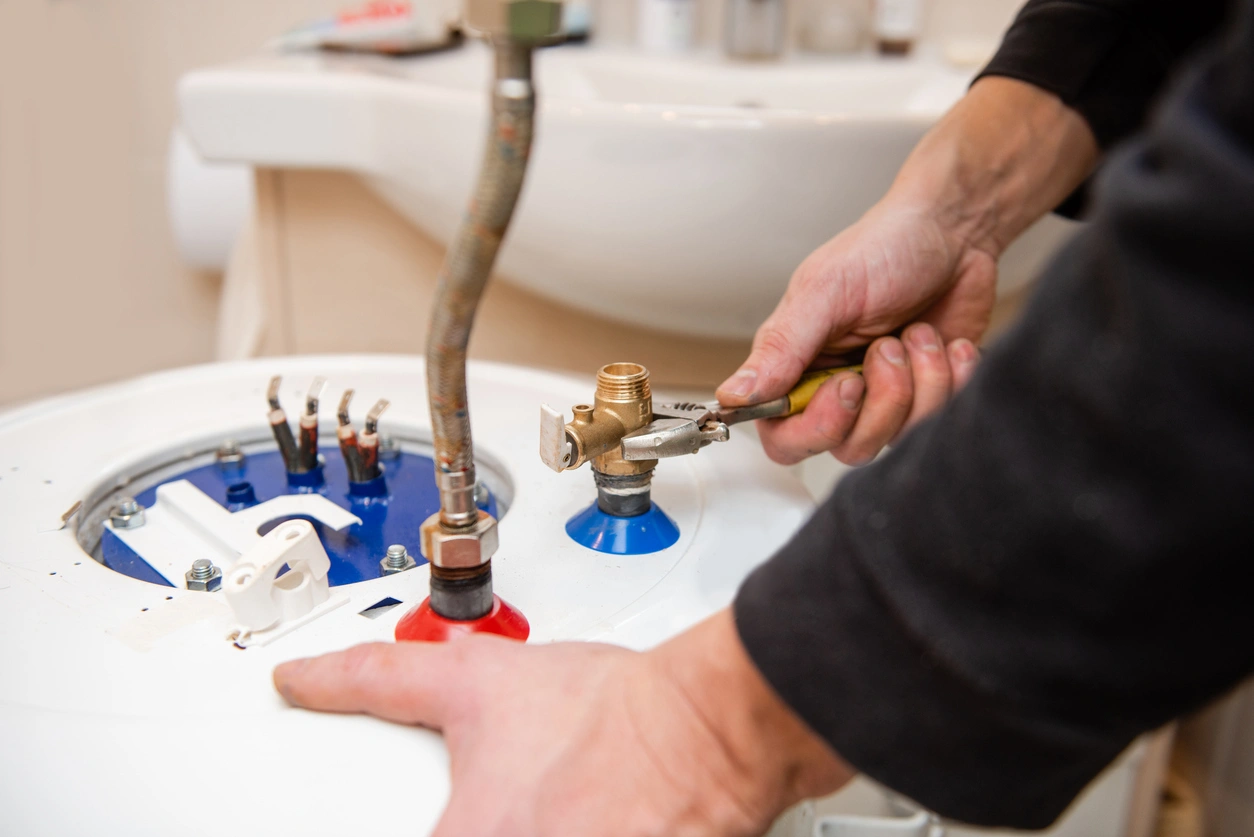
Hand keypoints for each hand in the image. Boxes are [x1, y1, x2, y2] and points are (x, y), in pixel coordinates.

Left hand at [274, 611, 852, 836]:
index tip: (469, 804)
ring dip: (546, 822)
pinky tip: (593, 816)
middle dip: (503, 814)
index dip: (445, 817)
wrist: (703, 727)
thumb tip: (304, 680)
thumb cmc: (609, 712)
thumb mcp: (474, 679)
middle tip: (536, 795)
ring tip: (569, 805)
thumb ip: (377, 679)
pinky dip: (581, 831)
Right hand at [718, 200, 988, 465]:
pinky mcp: (927, 398)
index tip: (848, 385)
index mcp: (796, 367)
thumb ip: (780, 348)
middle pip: (848, 447)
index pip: (786, 437)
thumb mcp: (825, 291)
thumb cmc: (884, 249)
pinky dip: (952, 380)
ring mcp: (884, 398)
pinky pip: (939, 423)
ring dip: (921, 382)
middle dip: (882, 400)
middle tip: (889, 346)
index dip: (818, 427)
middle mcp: (836, 390)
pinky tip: (947, 344)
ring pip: (897, 437)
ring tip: (919, 335)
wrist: (954, 232)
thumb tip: (732, 395)